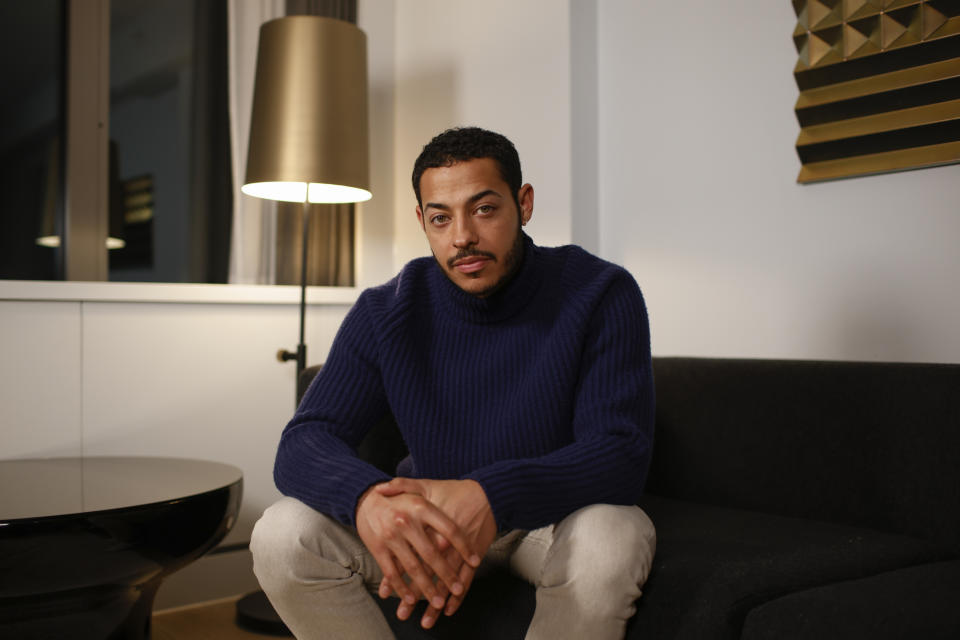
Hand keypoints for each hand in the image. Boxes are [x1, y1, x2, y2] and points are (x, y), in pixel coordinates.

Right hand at [355, 486, 480, 614]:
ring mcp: (391, 536)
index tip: (475, 561)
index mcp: (422, 507)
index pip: (450, 529)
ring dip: (426, 588)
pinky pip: (392, 572)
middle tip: (457, 589)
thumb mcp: (420, 492)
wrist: (366, 498)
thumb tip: (461, 528)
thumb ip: (439, 508)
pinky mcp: (377, 548)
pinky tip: (411, 599)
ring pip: (413, 567)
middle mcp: (407, 521)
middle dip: (447, 575)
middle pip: (432, 553)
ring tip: (437, 602)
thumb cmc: (400, 499)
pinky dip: (402, 588)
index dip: (465, 547)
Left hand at [374, 478, 496, 627]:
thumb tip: (380, 489)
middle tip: (404, 612)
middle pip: (427, 574)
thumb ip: (402, 486)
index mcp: (429, 527)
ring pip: (446, 583)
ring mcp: (461, 553)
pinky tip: (449, 609)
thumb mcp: (427, 485)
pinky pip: (466, 581)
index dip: (397, 575)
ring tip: (426, 621)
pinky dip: (458, 597)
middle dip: (414, 595)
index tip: (386, 592)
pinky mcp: (474, 557)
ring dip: (436, 603)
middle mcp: (444, 544)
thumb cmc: (455, 492)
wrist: (487, 494)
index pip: (410, 555)